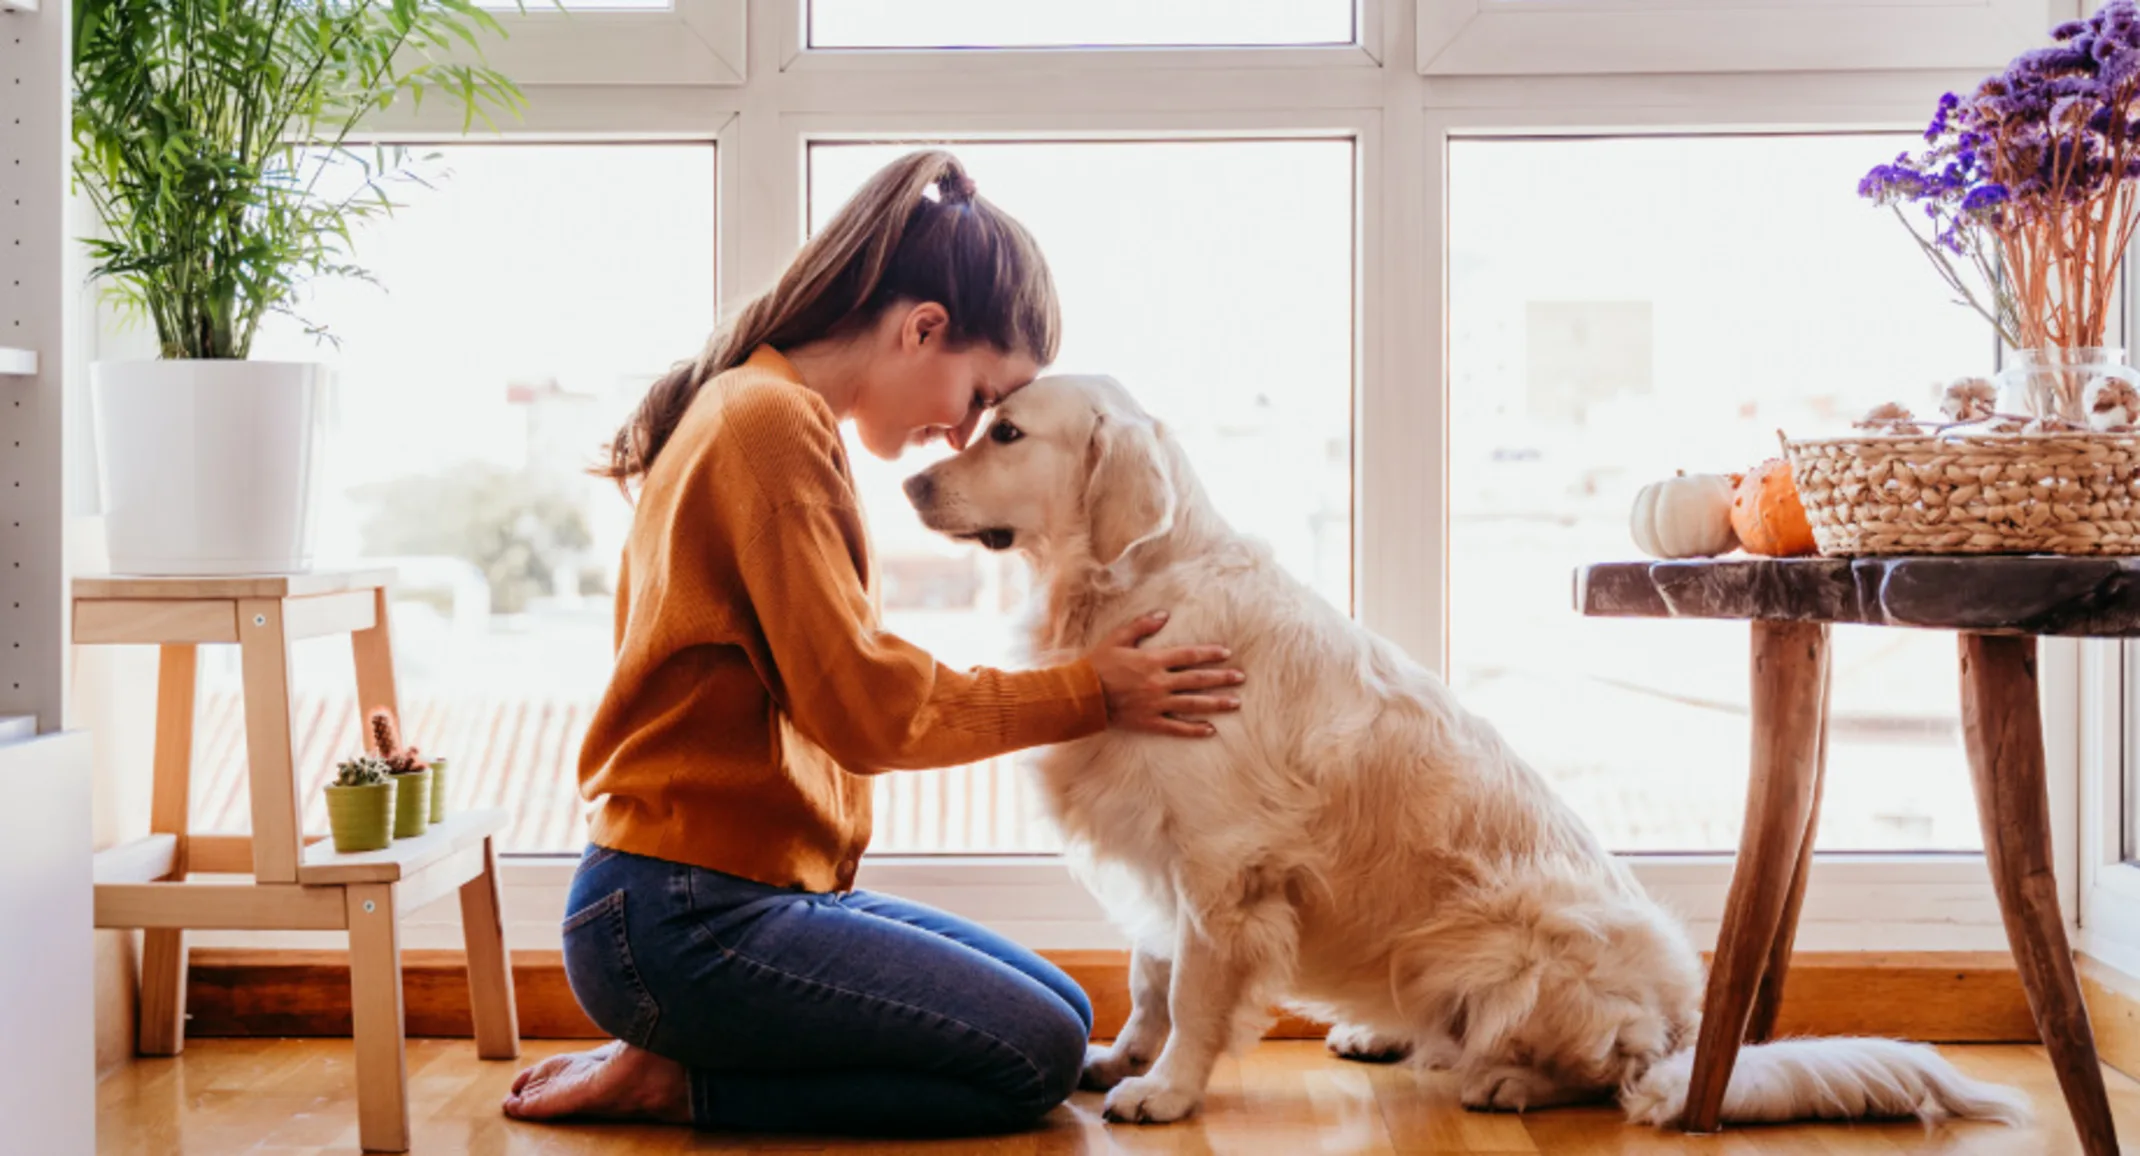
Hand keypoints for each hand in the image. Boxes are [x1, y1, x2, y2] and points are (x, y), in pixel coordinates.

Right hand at [1085, 611, 1243, 737]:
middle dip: (1221, 678)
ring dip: (1216, 703)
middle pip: (1197, 679)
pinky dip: (1194, 729)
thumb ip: (1142, 625)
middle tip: (1241, 678)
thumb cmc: (1098, 664)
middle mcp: (1159, 682)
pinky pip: (1176, 726)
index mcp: (1153, 660)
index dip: (1209, 654)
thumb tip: (1164, 614)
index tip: (1226, 653)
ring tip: (1235, 703)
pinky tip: (1210, 730)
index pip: (1188, 655)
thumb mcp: (1118, 638)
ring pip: (1193, 703)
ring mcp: (1156, 704)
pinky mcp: (1150, 721)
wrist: (1082, 695)